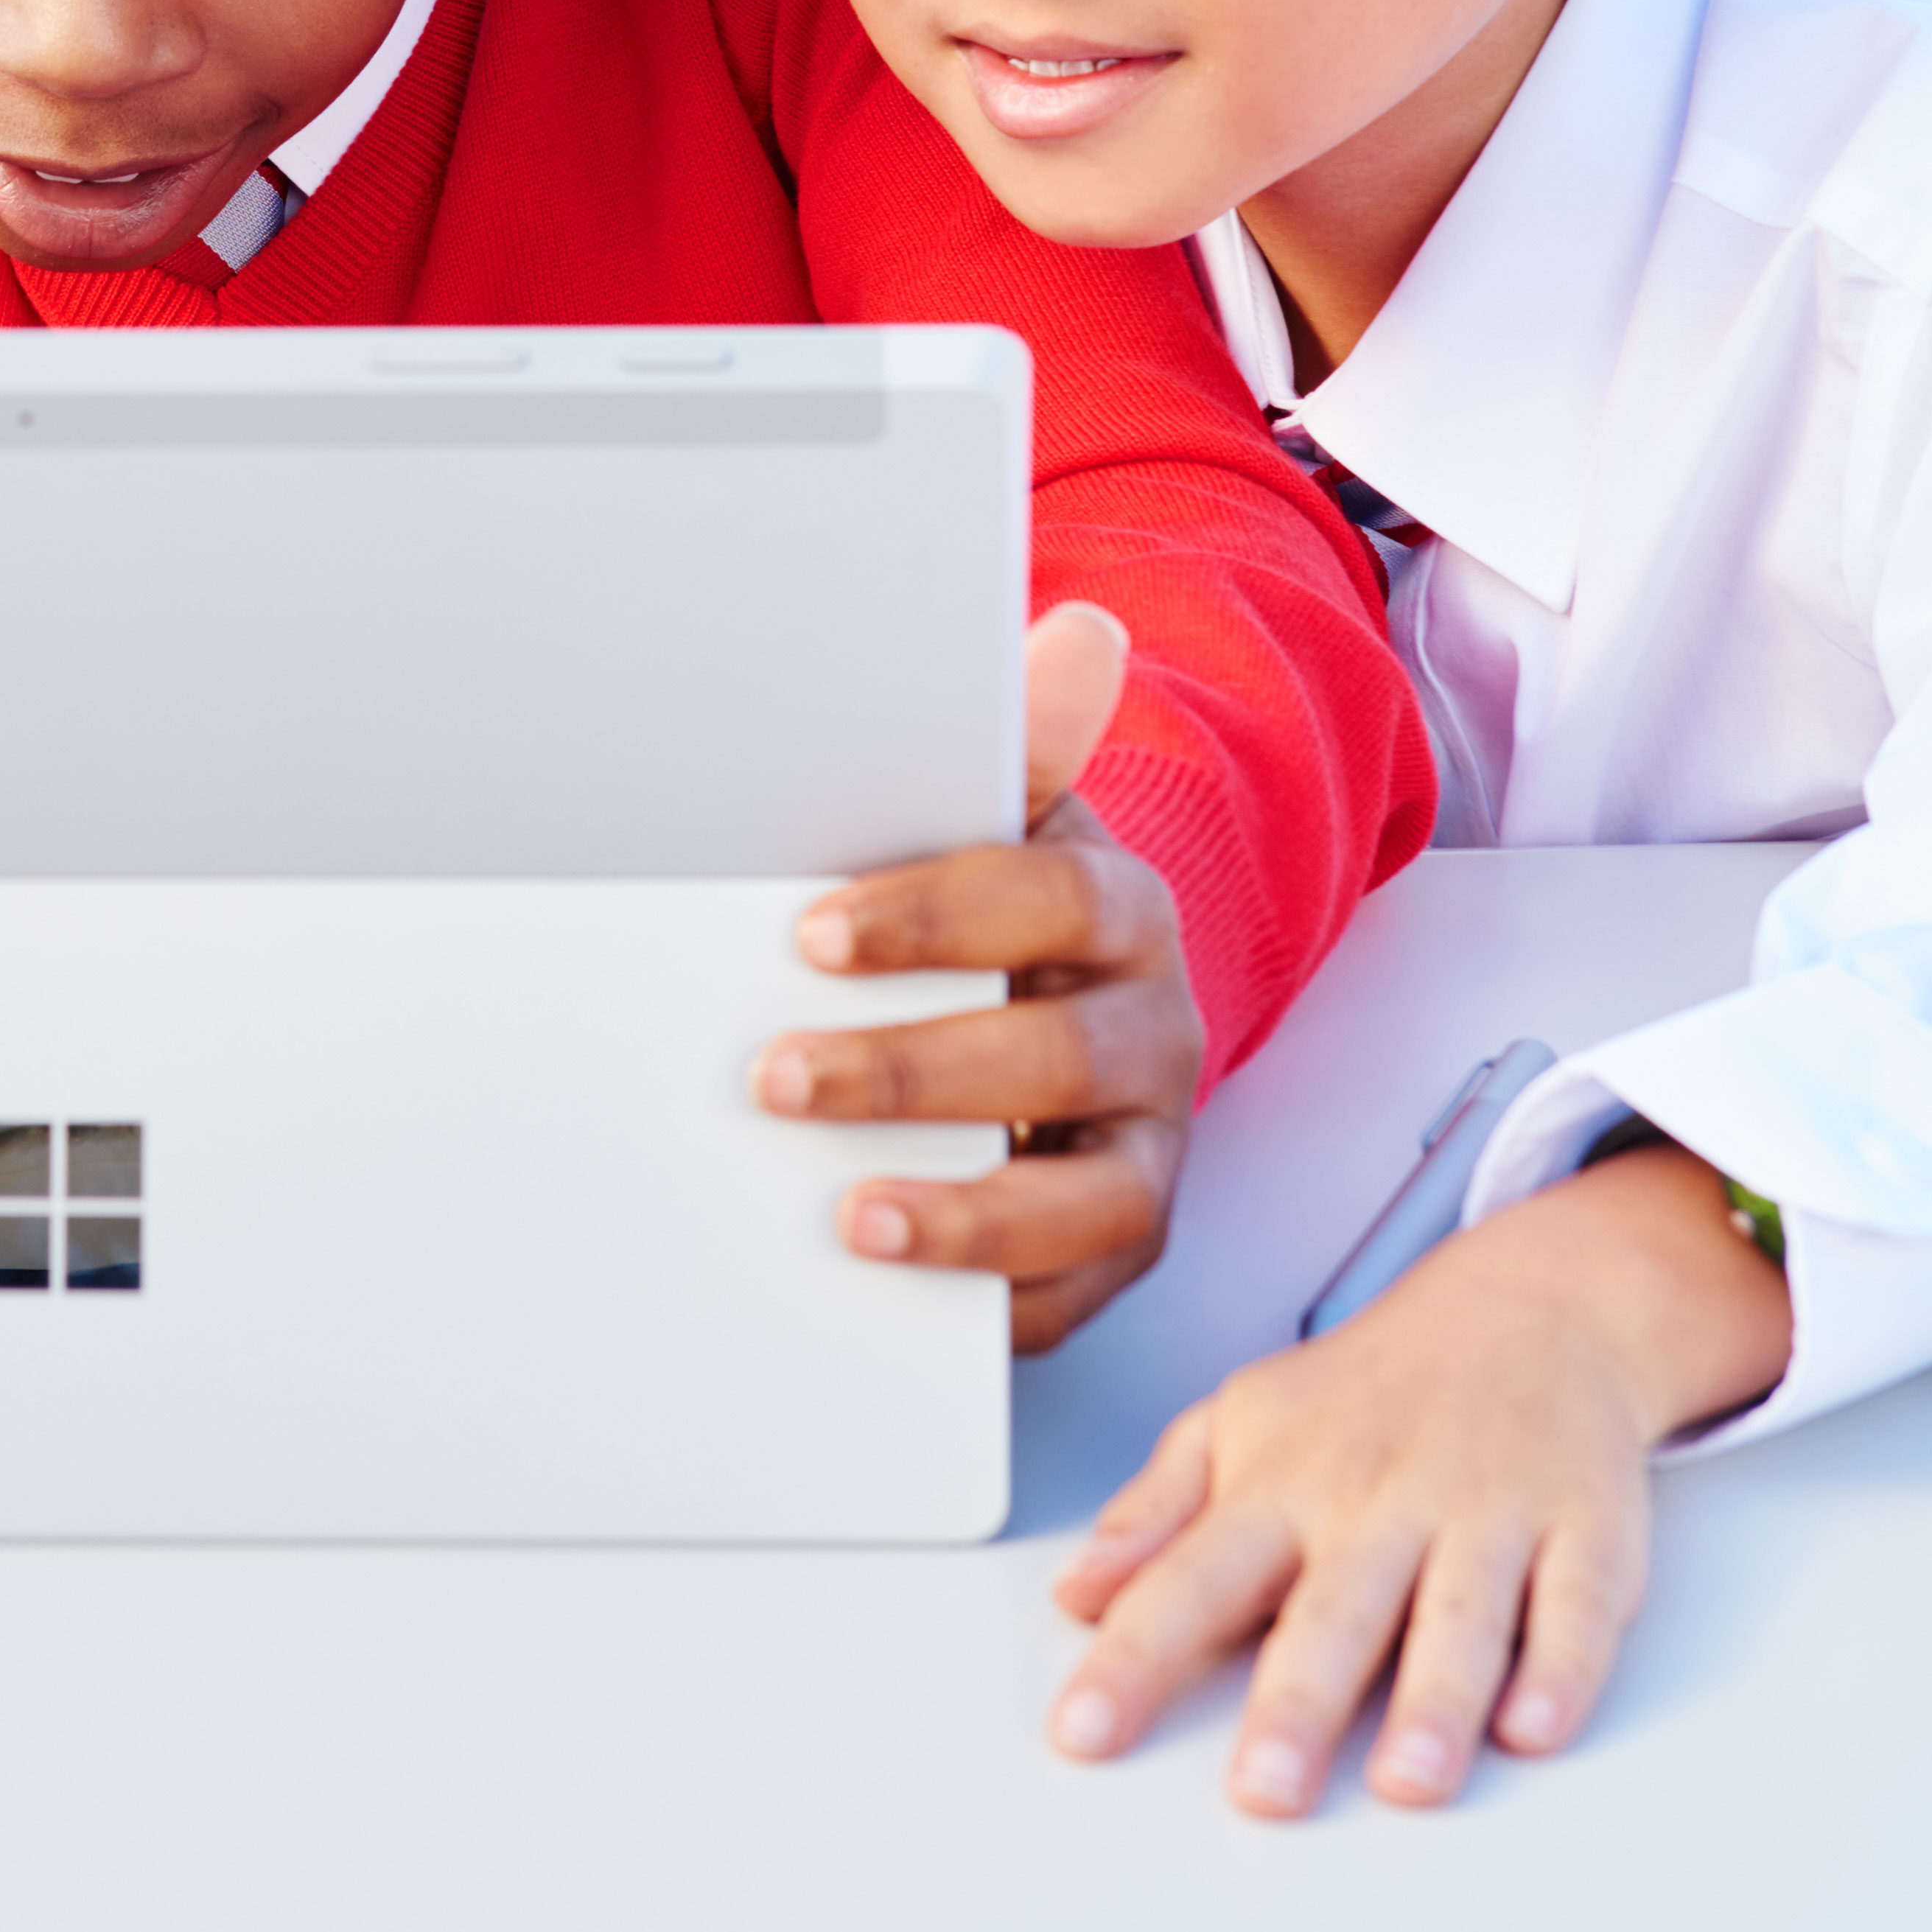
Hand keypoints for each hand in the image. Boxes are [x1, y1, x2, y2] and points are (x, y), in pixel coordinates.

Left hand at [754, 605, 1194, 1354]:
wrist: (1063, 1004)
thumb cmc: (1001, 915)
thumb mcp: (997, 819)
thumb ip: (1013, 741)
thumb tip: (1079, 632)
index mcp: (1117, 906)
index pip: (1045, 898)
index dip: (934, 916)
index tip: (812, 934)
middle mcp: (1156, 1027)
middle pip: (1054, 1057)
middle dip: (909, 1071)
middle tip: (775, 1078)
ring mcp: (1151, 1143)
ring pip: (1086, 1195)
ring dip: (965, 1212)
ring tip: (851, 1217)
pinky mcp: (1125, 1238)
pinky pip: (1077, 1290)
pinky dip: (994, 1299)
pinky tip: (895, 1288)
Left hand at [1040, 1140, 1792, 1810]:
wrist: (1529, 1306)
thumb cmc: (1372, 1390)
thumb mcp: (1240, 1425)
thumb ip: (1157, 1514)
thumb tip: (1076, 1593)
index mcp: (1284, 1485)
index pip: (1189, 1578)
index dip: (1133, 1660)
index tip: (1085, 1733)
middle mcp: (1382, 1501)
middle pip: (1334, 1613)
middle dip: (1296, 1705)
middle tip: (1264, 1789)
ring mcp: (1487, 1511)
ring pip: (1461, 1614)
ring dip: (1434, 1701)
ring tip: (1407, 1779)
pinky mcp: (1585, 1525)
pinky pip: (1581, 1602)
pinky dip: (1565, 1665)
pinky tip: (1535, 1722)